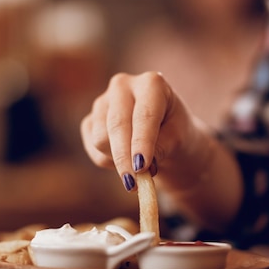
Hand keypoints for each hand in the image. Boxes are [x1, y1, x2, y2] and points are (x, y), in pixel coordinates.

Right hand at [80, 72, 242, 231]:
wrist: (165, 133)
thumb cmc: (175, 132)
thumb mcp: (178, 139)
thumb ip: (162, 147)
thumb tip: (140, 165)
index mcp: (151, 83)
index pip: (144, 115)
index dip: (142, 142)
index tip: (142, 167)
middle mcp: (123, 85)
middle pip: (117, 125)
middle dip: (125, 157)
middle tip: (134, 184)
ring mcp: (103, 101)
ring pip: (101, 139)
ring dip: (118, 161)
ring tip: (138, 167)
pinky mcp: (90, 119)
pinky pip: (92, 147)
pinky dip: (107, 161)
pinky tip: (124, 159)